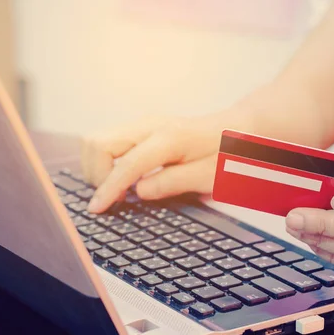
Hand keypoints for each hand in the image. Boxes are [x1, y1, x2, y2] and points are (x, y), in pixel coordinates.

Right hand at [81, 116, 220, 212]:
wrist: (237, 130)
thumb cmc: (227, 154)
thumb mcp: (209, 176)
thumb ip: (173, 183)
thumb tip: (139, 191)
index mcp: (169, 139)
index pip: (127, 164)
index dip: (108, 189)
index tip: (96, 209)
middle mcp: (150, 126)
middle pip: (98, 143)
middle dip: (97, 175)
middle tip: (114, 198)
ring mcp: (143, 125)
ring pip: (97, 140)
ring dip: (97, 167)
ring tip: (116, 189)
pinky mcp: (141, 130)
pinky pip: (108, 142)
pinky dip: (105, 161)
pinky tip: (121, 178)